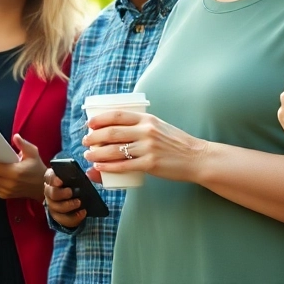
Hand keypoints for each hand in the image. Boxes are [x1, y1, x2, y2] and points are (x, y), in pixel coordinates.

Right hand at [43, 168, 85, 227]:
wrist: (66, 193)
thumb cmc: (70, 182)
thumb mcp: (72, 175)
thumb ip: (76, 174)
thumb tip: (90, 173)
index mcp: (52, 179)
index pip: (49, 177)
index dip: (53, 180)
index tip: (60, 181)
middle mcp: (49, 192)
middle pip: (52, 194)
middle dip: (62, 194)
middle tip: (71, 192)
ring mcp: (52, 205)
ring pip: (56, 208)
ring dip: (68, 206)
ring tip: (79, 203)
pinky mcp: (58, 216)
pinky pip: (63, 220)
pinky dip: (73, 218)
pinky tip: (82, 213)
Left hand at [82, 111, 207, 183]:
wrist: (197, 157)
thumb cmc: (176, 143)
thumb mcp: (159, 127)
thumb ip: (141, 128)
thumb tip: (116, 135)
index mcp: (147, 119)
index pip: (117, 115)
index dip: (100, 119)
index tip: (89, 125)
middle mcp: (146, 131)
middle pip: (112, 132)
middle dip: (94, 137)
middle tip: (85, 142)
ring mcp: (148, 148)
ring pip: (115, 150)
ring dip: (97, 153)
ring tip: (89, 156)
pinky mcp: (151, 164)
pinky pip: (124, 165)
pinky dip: (109, 167)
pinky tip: (99, 168)